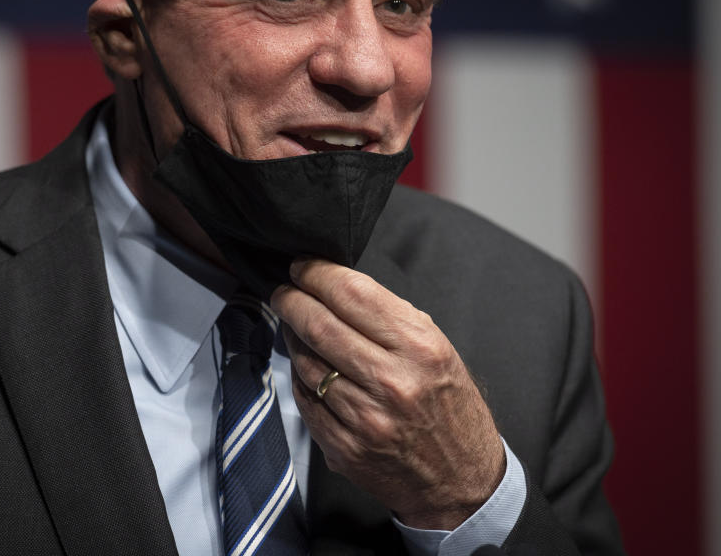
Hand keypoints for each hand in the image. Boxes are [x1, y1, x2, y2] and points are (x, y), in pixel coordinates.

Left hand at [270, 258, 504, 529]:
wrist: (462, 481)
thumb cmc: (450, 407)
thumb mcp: (438, 350)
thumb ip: (390, 318)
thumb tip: (336, 287)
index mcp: (420, 348)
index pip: (353, 295)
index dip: (317, 274)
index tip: (302, 266)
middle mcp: (392, 382)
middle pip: (319, 325)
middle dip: (292, 300)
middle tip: (283, 291)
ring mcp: (365, 418)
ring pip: (305, 362)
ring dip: (292, 337)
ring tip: (294, 326)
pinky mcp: (344, 447)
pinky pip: (305, 400)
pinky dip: (300, 378)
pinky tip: (305, 366)